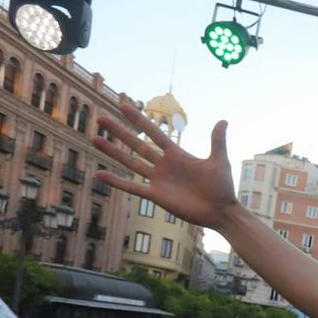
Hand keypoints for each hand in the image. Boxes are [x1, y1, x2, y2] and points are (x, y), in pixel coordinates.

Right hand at [93, 105, 237, 230]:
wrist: (221, 212)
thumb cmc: (223, 187)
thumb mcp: (220, 161)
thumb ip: (217, 141)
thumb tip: (223, 120)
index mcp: (178, 154)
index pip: (154, 132)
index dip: (139, 119)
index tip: (124, 105)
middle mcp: (164, 165)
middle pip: (137, 144)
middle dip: (119, 131)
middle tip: (101, 118)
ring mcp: (158, 180)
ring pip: (130, 162)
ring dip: (112, 151)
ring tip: (94, 138)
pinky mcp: (156, 196)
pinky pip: (132, 187)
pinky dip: (116, 182)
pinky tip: (99, 174)